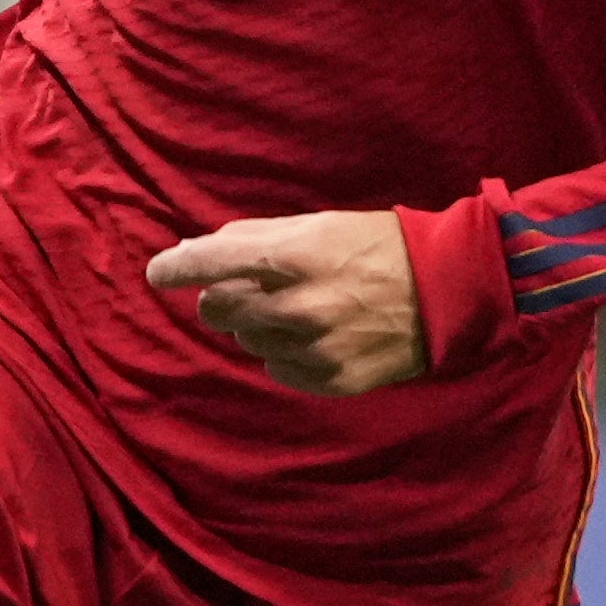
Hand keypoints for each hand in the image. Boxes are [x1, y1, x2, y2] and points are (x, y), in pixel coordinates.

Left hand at [143, 211, 422, 393]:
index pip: (207, 264)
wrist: (445, 291)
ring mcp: (311, 349)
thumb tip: (195, 252)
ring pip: (246, 341)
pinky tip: (319, 335)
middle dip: (225, 296)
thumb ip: (253, 238)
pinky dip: (286, 353)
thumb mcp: (316, 225)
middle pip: (217, 310)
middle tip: (255, 287)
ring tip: (300, 309)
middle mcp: (294, 307)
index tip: (159, 273)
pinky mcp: (328, 380)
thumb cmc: (376, 246)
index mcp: (289, 259)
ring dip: (259, 325)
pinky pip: (277, 370)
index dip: (175, 268)